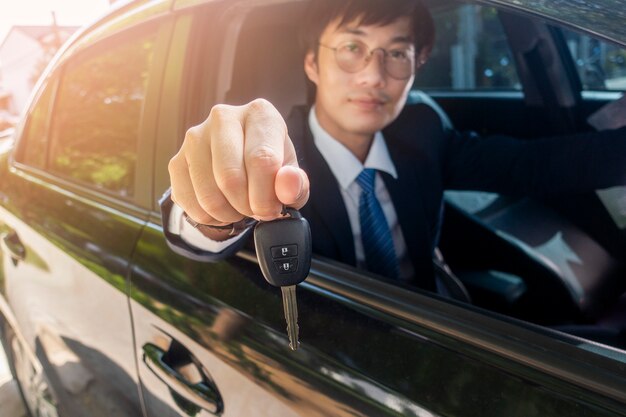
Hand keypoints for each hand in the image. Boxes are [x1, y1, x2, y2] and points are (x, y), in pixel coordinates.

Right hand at [168, 99, 309, 225]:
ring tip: (240, 208)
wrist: (244, 163)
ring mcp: (195, 137)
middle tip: (255, 210)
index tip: (271, 211)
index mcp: (260, 114)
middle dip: (246, 206)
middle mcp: (224, 117)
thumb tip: (287, 184)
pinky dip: (208, 217)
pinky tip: (221, 208)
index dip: (266, 196)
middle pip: (230, 178)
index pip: (261, 160)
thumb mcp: (292, 177)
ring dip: (228, 214)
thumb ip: (296, 183)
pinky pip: (189, 202)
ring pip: (208, 194)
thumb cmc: (271, 167)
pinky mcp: (177, 159)